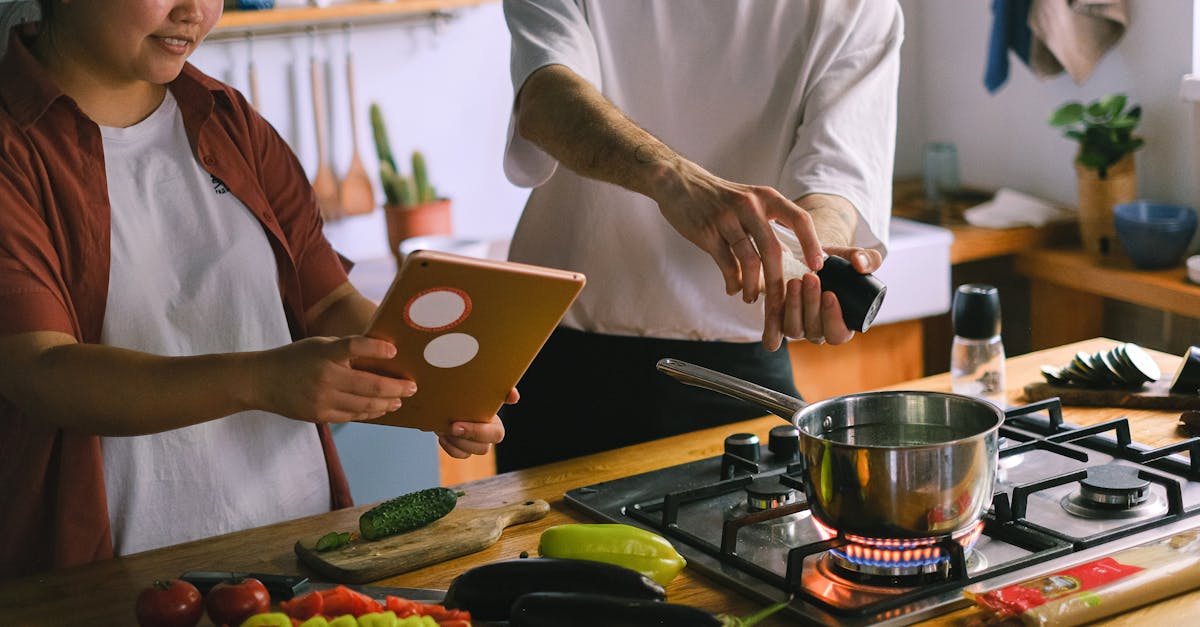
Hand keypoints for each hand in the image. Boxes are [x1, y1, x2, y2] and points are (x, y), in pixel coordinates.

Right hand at [251, 336, 416, 422]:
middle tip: (412, 386)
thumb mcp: (318, 345)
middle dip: (396, 387)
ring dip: (387, 403)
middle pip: (369, 385)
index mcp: (324, 353)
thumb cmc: (295, 358)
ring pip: (365, 405)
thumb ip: (345, 349)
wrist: (261, 381)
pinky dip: (370, 412)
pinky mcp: (319, 415)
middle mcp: (324, 377)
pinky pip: (352, 416)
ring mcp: (322, 399)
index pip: (353, 346)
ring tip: (399, 399)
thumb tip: (381, 354)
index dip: (376, 347)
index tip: (394, 349)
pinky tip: (381, 408)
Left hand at [437, 388, 516, 457]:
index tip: (457, 425)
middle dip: (466, 438)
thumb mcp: (480, 389)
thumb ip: (499, 391)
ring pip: (471, 453)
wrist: (450, 399)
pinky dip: (450, 447)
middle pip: (484, 447)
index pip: (496, 434)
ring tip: (444, 429)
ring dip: (457, 443)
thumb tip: (514, 395)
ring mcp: (475, 444)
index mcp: (495, 422)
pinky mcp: (464, 448)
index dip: (478, 432)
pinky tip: (442, 436)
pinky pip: (460, 455)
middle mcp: (487, 435)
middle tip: (452, 427)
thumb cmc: (467, 392)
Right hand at [651, 162, 824, 350]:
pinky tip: (733, 289)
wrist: (679, 182)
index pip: (799, 219)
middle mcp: (749, 205)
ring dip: (752, 286)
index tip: (817, 268)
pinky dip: (732, 281)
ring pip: (749, 260)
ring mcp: (727, 218)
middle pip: (773, 249)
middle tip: (780, 301)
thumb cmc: (719, 198)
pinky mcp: (707, 231)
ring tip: (751, 299)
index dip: (812, 244)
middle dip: (778, 281)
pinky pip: (725, 263)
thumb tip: (788, 260)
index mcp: (766, 197)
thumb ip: (767, 228)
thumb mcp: (749, 202)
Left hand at [781, 247, 882, 345]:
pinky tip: (782, 287)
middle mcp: (820, 331)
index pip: (838, 334)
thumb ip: (869, 259)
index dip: (833, 318)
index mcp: (843, 326)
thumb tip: (860, 265)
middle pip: (815, 331)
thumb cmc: (840, 264)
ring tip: (795, 281)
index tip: (830, 294)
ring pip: (794, 329)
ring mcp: (800, 328)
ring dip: (794, 305)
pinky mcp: (781, 320)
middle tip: (811, 278)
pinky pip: (776, 322)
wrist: (814, 259)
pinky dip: (778, 308)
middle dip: (812, 305)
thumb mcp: (857, 258)